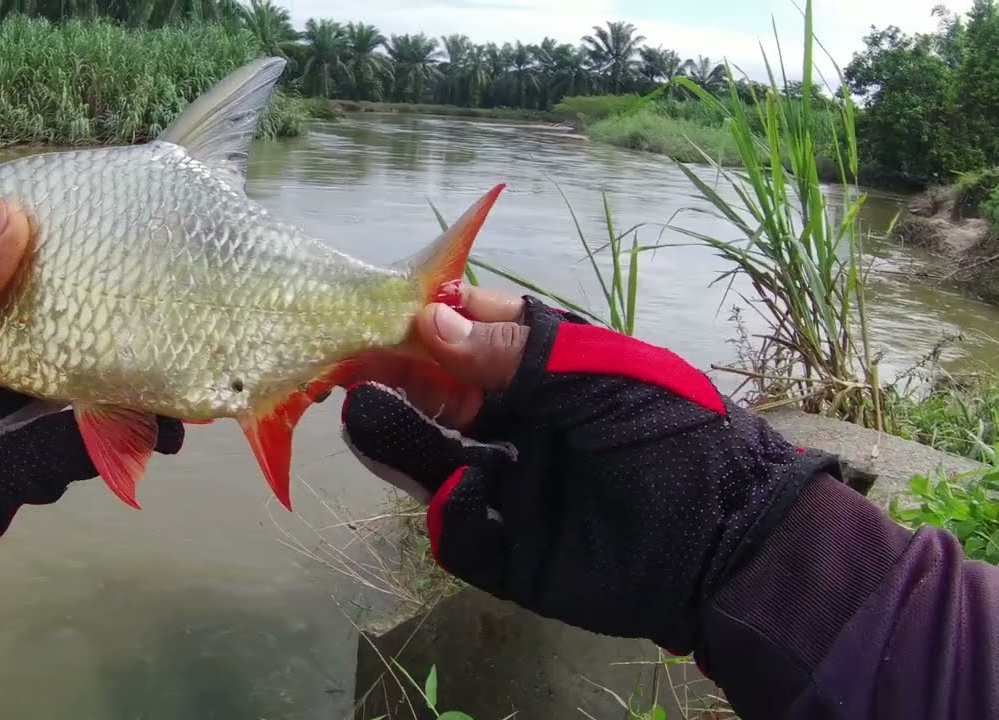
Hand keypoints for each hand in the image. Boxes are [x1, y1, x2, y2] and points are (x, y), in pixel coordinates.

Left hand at [0, 199, 183, 639]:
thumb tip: (16, 219)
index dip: (39, 253)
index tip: (100, 229)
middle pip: (36, 333)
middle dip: (94, 317)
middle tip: (160, 295)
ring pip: (59, 395)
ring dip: (116, 380)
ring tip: (176, 361)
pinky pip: (56, 457)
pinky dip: (103, 442)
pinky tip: (152, 425)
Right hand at [340, 288, 839, 653]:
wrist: (729, 547)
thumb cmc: (672, 437)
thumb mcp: (602, 377)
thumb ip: (518, 354)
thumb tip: (432, 323)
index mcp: (545, 376)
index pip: (470, 339)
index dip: (426, 325)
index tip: (382, 315)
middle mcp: (520, 426)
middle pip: (437, 400)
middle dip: (395, 382)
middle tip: (351, 369)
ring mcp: (512, 488)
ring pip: (432, 462)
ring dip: (396, 439)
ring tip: (363, 415)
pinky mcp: (508, 552)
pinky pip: (460, 530)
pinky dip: (453, 511)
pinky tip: (468, 490)